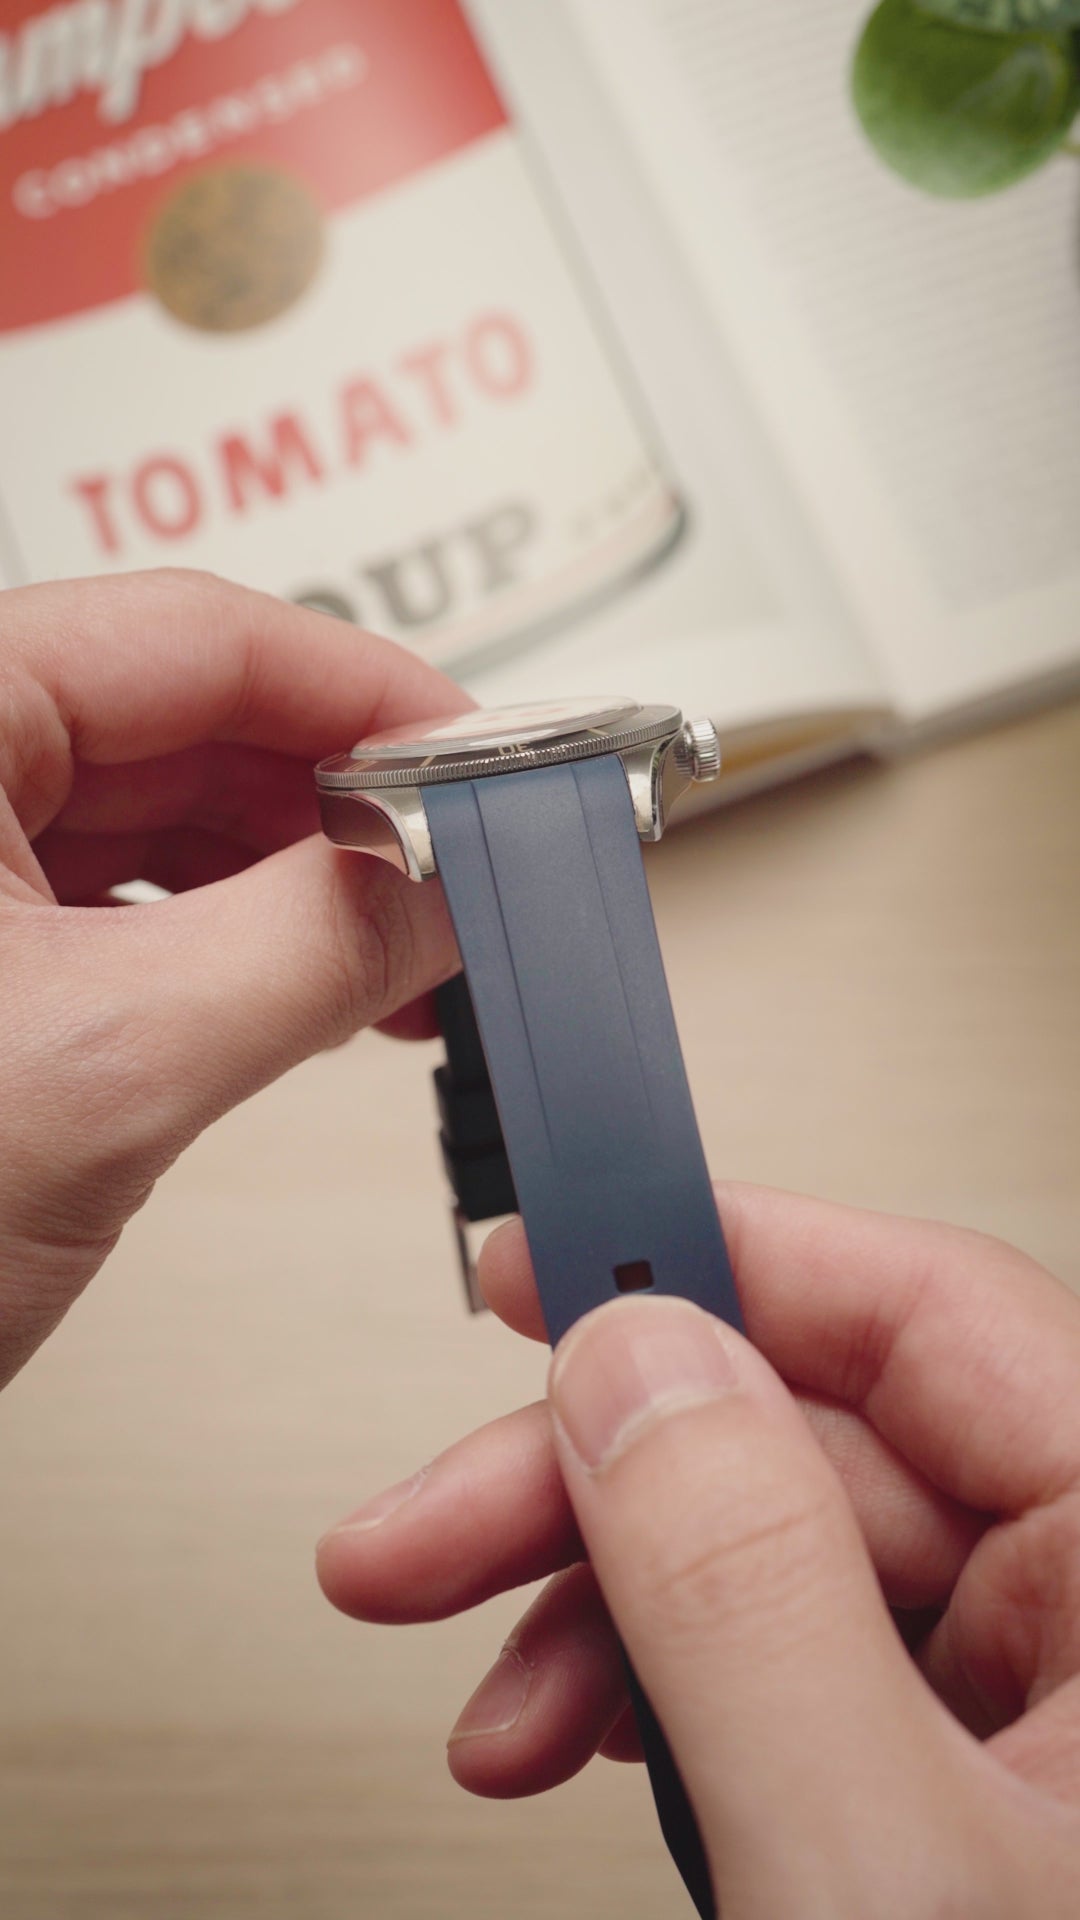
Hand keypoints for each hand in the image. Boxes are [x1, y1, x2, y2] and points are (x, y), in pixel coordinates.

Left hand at [0, 569, 465, 1388]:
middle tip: (462, 877)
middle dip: (342, 804)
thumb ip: (313, 945)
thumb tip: (450, 883)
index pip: (195, 634)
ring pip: (162, 816)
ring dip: (298, 881)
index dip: (366, 695)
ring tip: (404, 956)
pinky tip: (310, 992)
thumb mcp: (106, 1068)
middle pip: (187, 718)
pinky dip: (234, 942)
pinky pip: (125, 905)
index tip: (483, 763)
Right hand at [318, 1185, 1079, 1914]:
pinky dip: (665, 1699)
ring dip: (604, 1612)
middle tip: (424, 1535)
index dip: (716, 1261)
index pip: (928, 1311)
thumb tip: (634, 1364)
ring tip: (492, 1711)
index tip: (540, 1268)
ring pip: (783, 1561)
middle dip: (596, 1490)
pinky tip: (580, 1744)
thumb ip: (752, 1589)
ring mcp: (1041, 1707)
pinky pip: (797, 1672)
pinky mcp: (968, 1788)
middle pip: (818, 1444)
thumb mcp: (873, 1861)